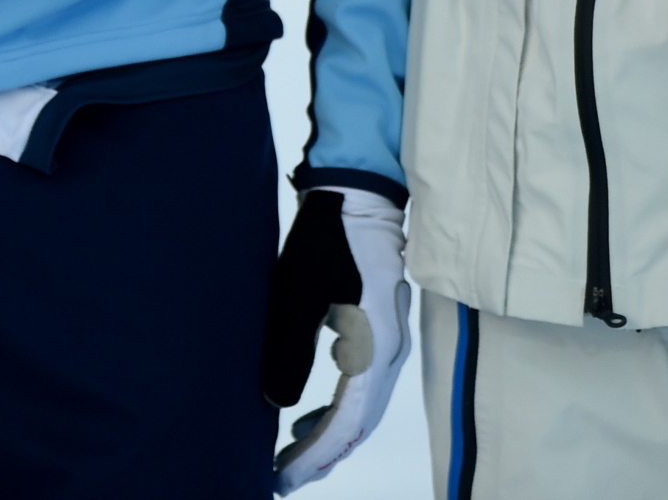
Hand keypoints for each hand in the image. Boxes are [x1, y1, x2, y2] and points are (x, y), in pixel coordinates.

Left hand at [262, 189, 410, 491]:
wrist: (356, 196)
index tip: (280, 479)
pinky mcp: (378, 335)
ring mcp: (388, 345)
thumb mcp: (299, 291)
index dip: (314, 456)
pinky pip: (361, 391)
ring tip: (286, 459)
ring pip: (361, 412)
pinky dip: (335, 414)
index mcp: (374, 348)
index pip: (345, 422)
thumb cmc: (326, 238)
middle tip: (278, 480)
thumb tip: (279, 404)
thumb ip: (290, 348)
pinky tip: (303, 421)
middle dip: (319, 457)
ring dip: (326, 438)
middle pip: (357, 425)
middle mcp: (389, 354)